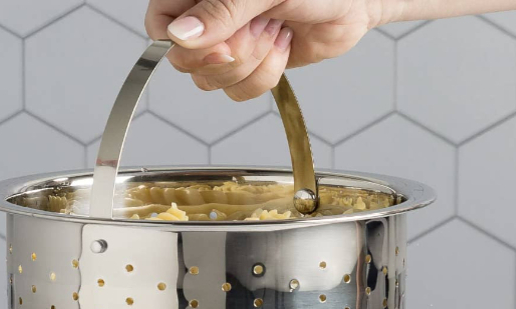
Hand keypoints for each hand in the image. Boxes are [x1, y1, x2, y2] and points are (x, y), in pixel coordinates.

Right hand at [145, 0, 386, 100]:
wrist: (356, 0)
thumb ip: (221, 10)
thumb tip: (178, 35)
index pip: (160, 25)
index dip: (181, 44)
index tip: (219, 42)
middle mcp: (208, 19)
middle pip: (185, 61)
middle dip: (230, 52)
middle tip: (261, 25)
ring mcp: (228, 44)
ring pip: (211, 81)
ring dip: (252, 63)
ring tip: (276, 29)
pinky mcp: (249, 67)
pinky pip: (237, 93)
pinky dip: (265, 77)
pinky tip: (282, 45)